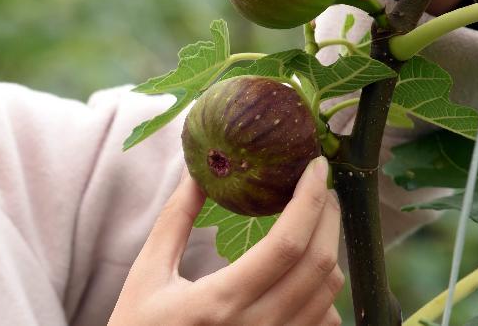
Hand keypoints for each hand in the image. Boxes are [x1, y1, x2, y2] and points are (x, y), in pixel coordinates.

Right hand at [108, 157, 342, 325]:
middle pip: (318, 265)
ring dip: (328, 248)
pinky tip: (302, 266)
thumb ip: (175, 219)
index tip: (316, 167)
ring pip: (329, 294)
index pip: (285, 246)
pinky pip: (322, 321)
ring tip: (313, 218)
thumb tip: (197, 170)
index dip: (309, 201)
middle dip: (329, 215)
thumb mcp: (148, 273)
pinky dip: (324, 288)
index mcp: (220, 302)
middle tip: (321, 184)